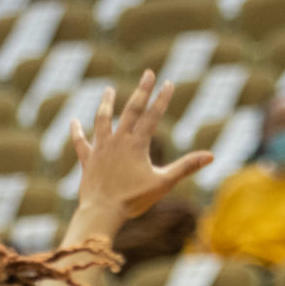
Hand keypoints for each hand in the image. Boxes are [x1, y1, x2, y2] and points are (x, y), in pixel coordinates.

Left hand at [69, 71, 211, 218]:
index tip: (168, 82)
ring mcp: (101, 149)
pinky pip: (81, 143)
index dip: (162, 99)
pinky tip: (73, 121)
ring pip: (103, 120)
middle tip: (148, 73)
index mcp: (137, 144)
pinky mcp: (88, 161)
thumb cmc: (134, 200)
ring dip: (107, 103)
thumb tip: (211, 156)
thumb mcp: (164, 183)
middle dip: (141, 91)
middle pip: (131, 110)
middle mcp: (118, 141)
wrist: (102, 212)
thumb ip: (186, 167)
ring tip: (109, 89)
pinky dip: (76, 132)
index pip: (152, 116)